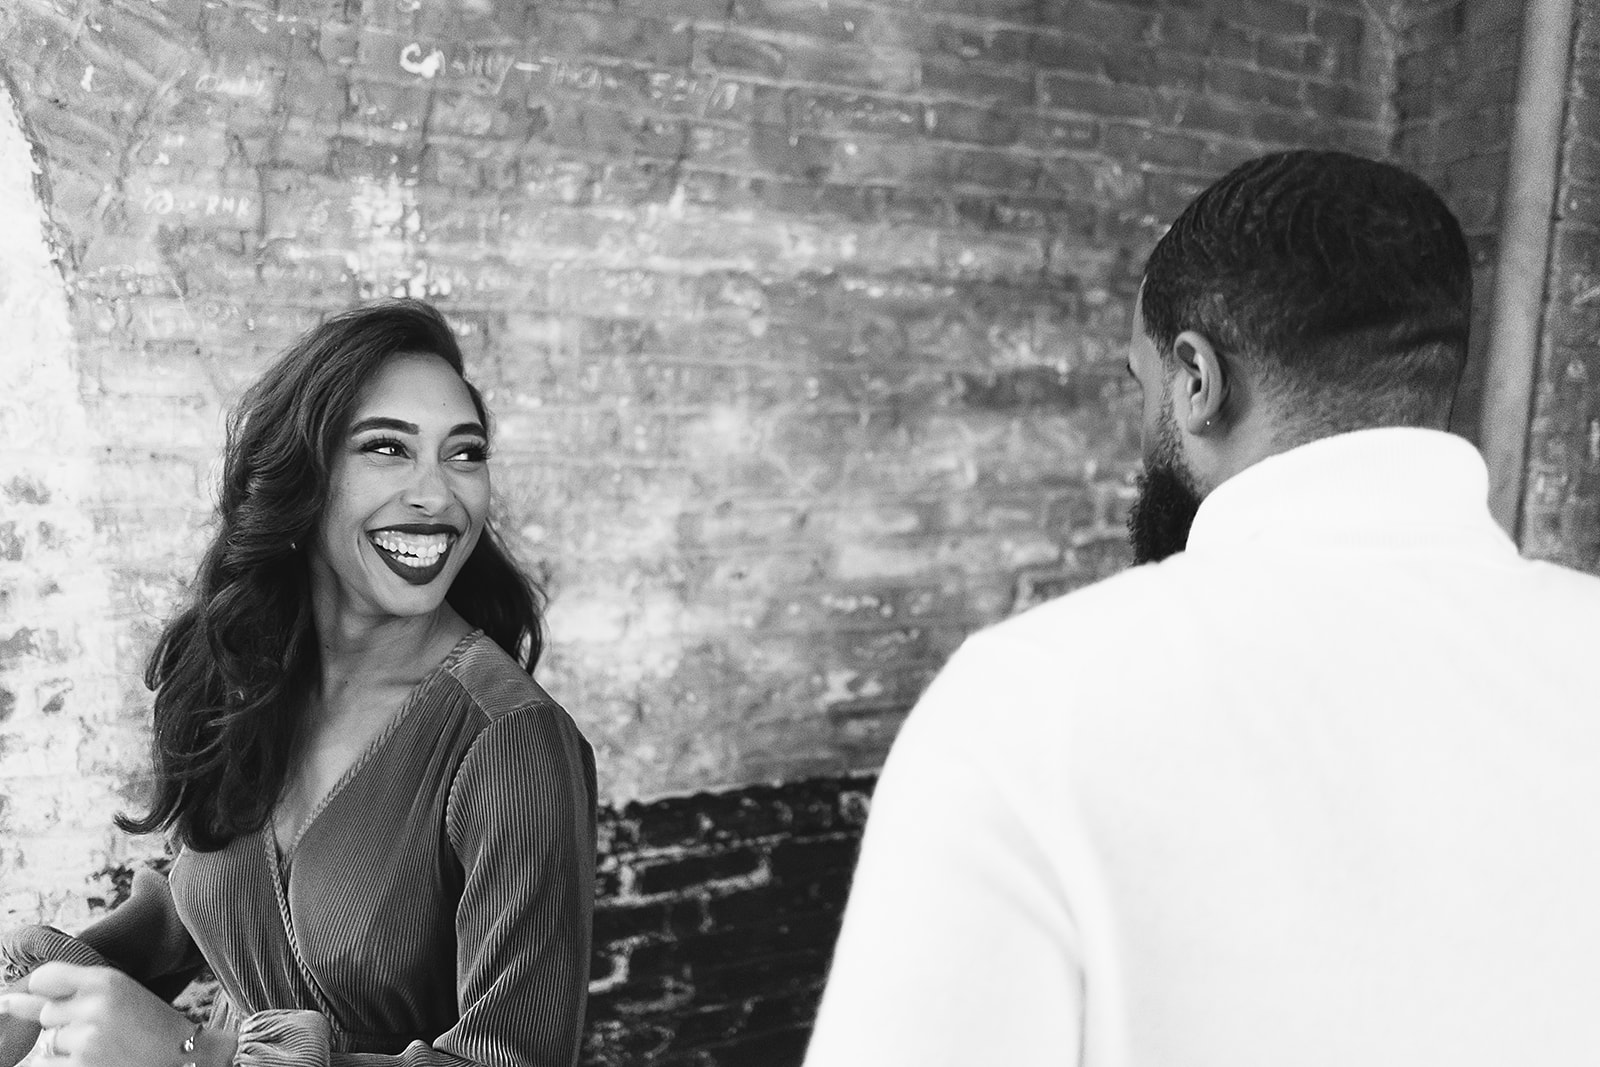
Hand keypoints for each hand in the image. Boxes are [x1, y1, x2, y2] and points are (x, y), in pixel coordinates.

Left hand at [0, 963, 192, 1066]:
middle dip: (67, 1027)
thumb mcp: (119, 996)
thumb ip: (66, 994)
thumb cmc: (151, 1028)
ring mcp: (86, 1040)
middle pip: (47, 1015)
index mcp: (107, 979)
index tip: (56, 1004)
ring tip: (108, 1051)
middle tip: (106, 1032)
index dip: (43, 992)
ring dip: (69, 1053)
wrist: (183, 1058)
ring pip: (49, 1045)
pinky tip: (98, 1064)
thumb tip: (9, 1002)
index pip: (46, 977)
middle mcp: (94, 1005)